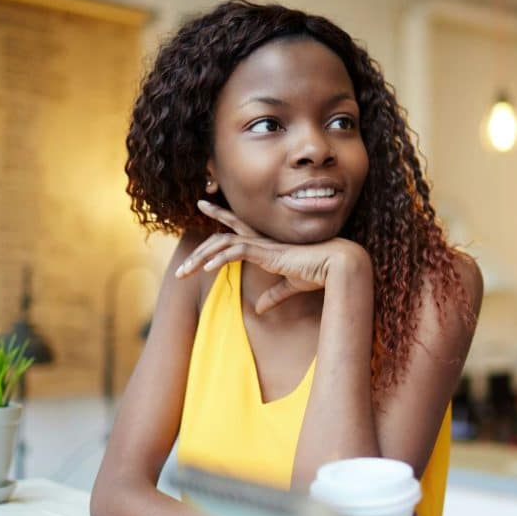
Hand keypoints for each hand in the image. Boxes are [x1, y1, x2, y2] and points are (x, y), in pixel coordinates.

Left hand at [174, 200, 369, 313]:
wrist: (336, 266)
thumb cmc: (319, 273)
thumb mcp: (290, 286)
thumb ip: (274, 296)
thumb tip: (259, 310)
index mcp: (266, 245)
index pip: (237, 226)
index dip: (220, 216)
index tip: (205, 205)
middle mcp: (261, 240)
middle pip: (221, 238)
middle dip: (199, 250)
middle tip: (180, 267)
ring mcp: (262, 244)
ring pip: (221, 245)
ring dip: (200, 260)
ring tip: (183, 274)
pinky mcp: (266, 251)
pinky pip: (235, 251)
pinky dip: (218, 259)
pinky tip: (206, 270)